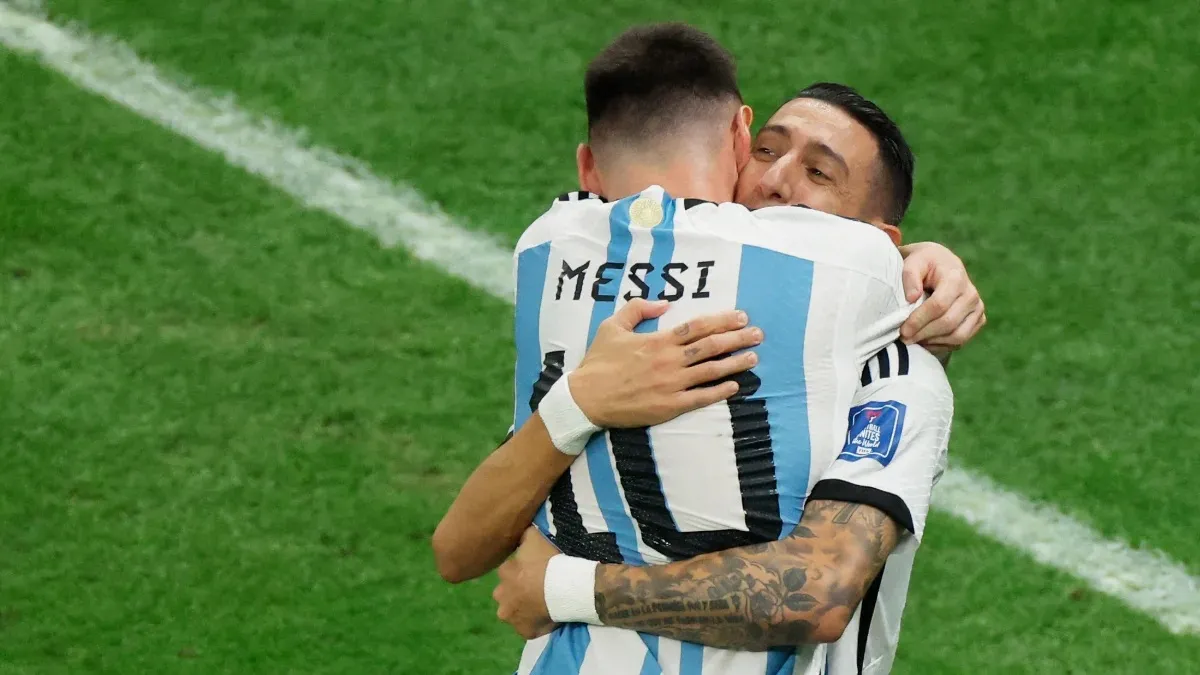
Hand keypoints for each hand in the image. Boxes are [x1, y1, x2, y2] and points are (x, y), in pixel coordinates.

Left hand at [493, 528, 561, 639]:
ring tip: (542, 603)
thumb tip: (519, 529)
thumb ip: (523, 533)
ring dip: (523, 609)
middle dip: (518, 592)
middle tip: (537, 588)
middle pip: (507, 594)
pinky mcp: (525, 631)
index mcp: (503, 573)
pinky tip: (546, 616)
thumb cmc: (550, 561)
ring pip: (515, 613)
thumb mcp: (534, 537)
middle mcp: (501, 596)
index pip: (508, 572)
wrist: (567, 586)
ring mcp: (512, 616)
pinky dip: (535, 624)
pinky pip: (528, 628)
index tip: (535, 571)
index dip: (521, 571)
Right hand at [569, 299, 762, 427]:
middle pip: (711, 346)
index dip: (722, 321)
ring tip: (753, 357)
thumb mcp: (611, 326)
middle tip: (757, 334)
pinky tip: (735, 385)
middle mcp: (669, 361)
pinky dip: (720, 391)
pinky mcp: (669, 406)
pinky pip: (701, 398)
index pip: (697, 327)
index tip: (740, 316)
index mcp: (657, 340)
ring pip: (711, 371)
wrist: (586, 398)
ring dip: (735, 363)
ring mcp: (671, 384)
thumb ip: (637, 309)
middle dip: (737, 338)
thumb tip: (664, 304)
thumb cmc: (598, 362)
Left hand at [898, 242, 986, 352]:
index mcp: (956, 278)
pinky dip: (942, 345)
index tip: (902, 331)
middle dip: (923, 334)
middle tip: (904, 339)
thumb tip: (911, 298)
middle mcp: (971, 294)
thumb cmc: (924, 263)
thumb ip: (910, 276)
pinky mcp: (979, 319)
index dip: (919, 321)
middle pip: (948, 323)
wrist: (942, 264)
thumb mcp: (913, 262)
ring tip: (913, 340)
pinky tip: (925, 341)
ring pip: (957, 336)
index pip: (938, 305)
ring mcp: (977, 308)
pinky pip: (962, 340)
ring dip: (932, 342)